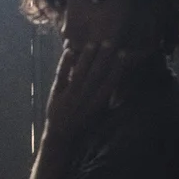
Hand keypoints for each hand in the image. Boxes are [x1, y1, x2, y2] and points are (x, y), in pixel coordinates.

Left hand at [41, 39, 128, 153]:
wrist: (62, 136)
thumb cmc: (84, 124)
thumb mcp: (100, 114)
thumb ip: (110, 100)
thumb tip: (122, 85)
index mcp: (97, 104)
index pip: (109, 83)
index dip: (117, 68)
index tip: (122, 53)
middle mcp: (84, 99)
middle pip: (95, 75)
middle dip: (103, 58)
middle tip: (108, 42)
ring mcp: (69, 96)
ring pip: (79, 74)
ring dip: (86, 58)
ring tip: (92, 44)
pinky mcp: (56, 94)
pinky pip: (60, 77)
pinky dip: (64, 64)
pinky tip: (68, 50)